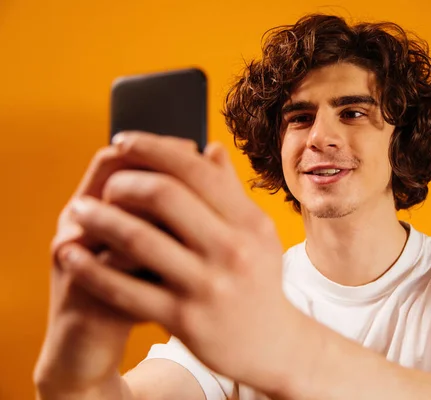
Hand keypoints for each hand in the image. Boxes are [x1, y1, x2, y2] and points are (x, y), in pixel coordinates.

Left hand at [56, 132, 310, 395]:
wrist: (270, 344)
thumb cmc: (258, 280)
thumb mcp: (257, 233)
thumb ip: (232, 191)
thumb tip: (211, 148)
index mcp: (250, 222)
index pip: (197, 169)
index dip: (154, 148)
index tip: (124, 141)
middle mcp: (233, 250)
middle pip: (164, 195)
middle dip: (124, 181)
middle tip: (106, 183)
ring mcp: (208, 286)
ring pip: (138, 239)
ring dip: (99, 218)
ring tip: (79, 210)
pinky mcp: (184, 320)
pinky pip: (126, 290)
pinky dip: (92, 268)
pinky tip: (73, 255)